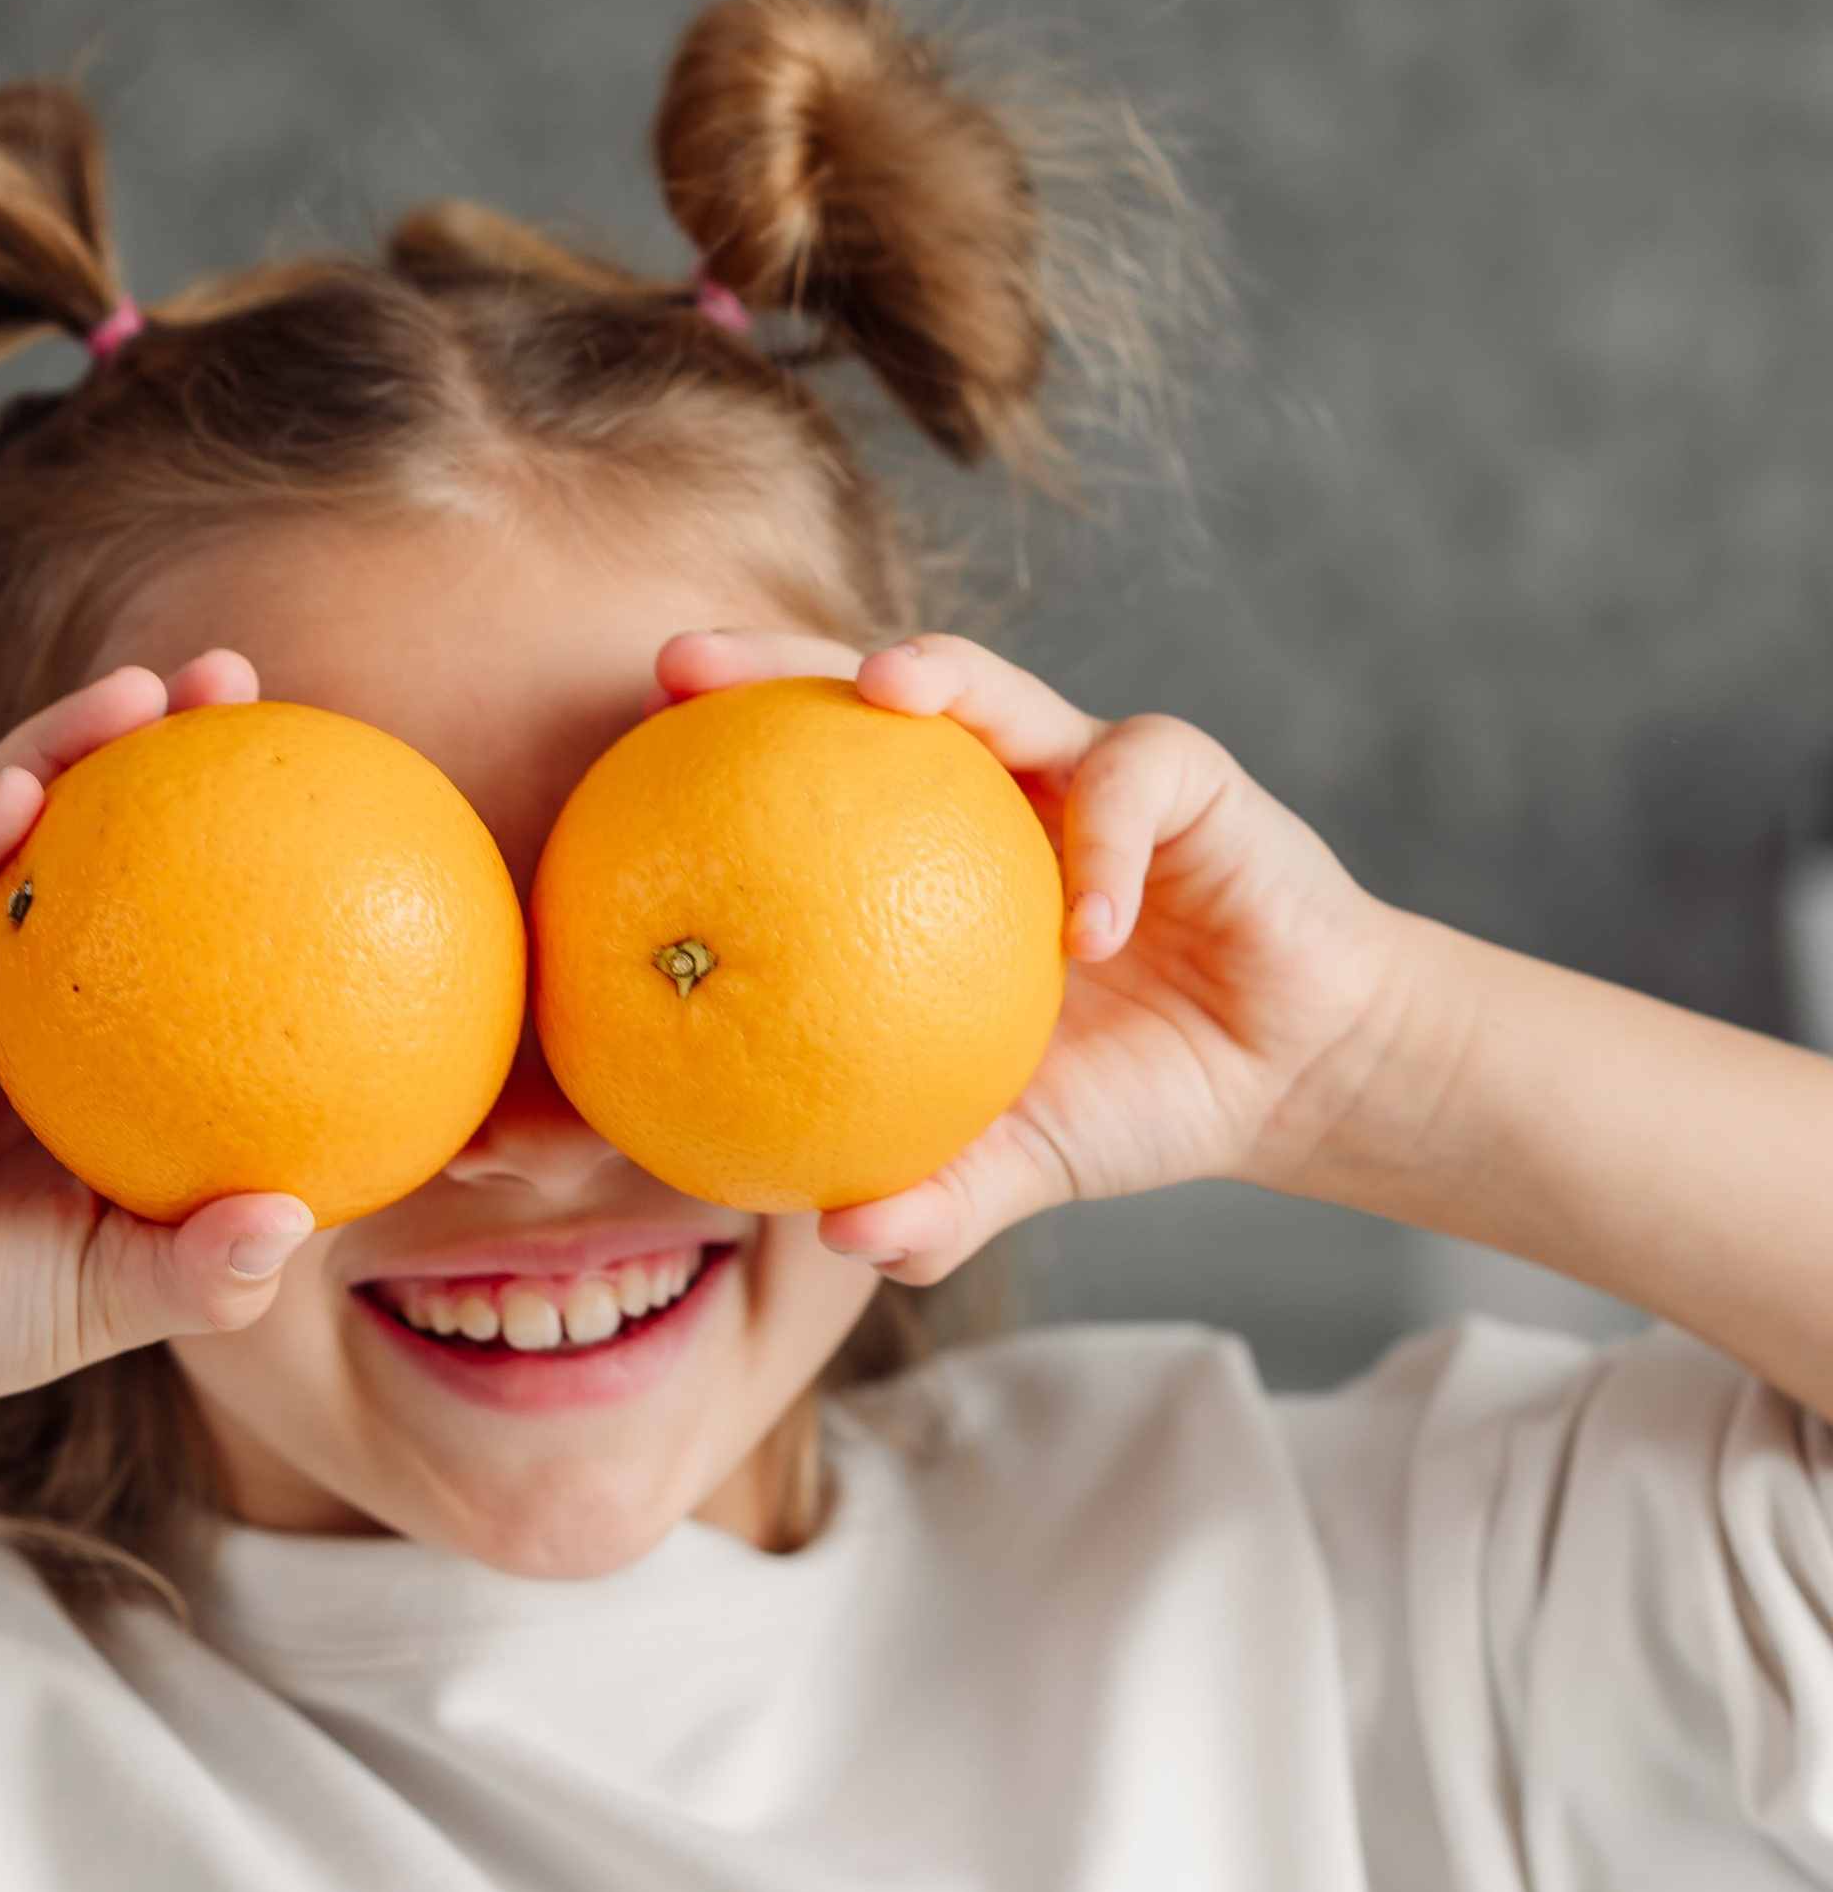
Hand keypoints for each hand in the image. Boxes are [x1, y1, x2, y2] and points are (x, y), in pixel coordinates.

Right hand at [0, 651, 324, 1603]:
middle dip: (163, 749)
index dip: (235, 850)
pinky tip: (34, 778)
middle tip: (241, 684)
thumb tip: (301, 1216)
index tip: (319, 795)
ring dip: (70, 744)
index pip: (173, 922)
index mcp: (85, 1050)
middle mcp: (10, 992)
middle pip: (94, 842)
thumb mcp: (118, 1294)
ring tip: (148, 688)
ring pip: (4, 830)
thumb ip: (208, 1266)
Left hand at [655, 630, 1409, 1280]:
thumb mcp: (1019, 1159)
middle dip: (773, 659)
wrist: (1282, 1075)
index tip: (609, 771)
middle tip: (682, 665)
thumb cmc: (1130, 1097)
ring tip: (893, 691)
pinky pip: (1132, 788)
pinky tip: (1088, 927)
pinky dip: (1104, 850)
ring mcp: (1085, 772)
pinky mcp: (1191, 782)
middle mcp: (989, 791)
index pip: (798, 790)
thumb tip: (838, 1233)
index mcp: (920, 860)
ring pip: (1001, 690)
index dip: (707, 772)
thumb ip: (937, 1195)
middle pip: (866, 696)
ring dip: (947, 677)